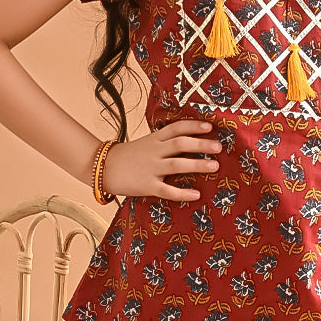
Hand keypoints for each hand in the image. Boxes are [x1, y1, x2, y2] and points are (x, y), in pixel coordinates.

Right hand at [101, 120, 220, 200]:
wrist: (102, 168)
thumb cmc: (129, 156)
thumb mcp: (146, 143)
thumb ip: (164, 142)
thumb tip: (189, 142)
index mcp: (154, 139)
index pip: (176, 128)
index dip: (193, 126)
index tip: (210, 126)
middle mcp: (154, 151)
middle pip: (180, 144)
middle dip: (201, 144)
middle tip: (218, 147)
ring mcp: (150, 168)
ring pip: (177, 164)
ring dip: (198, 165)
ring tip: (215, 166)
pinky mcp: (147, 185)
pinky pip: (167, 190)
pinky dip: (182, 193)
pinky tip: (196, 194)